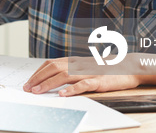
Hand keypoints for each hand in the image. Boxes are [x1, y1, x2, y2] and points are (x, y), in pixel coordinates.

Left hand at [24, 57, 139, 96]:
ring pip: (64, 75)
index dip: (38, 73)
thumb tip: (52, 79)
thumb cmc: (105, 69)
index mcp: (74, 60)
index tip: (28, 82)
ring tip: (38, 91)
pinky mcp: (99, 80)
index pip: (50, 64)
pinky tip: (63, 95)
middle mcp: (79, 64)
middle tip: (27, 88)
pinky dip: (72, 90)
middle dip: (38, 78)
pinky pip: (83, 84)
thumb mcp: (85, 67)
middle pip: (53, 68)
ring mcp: (88, 72)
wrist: (129, 66)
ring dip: (49, 84)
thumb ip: (71, 70)